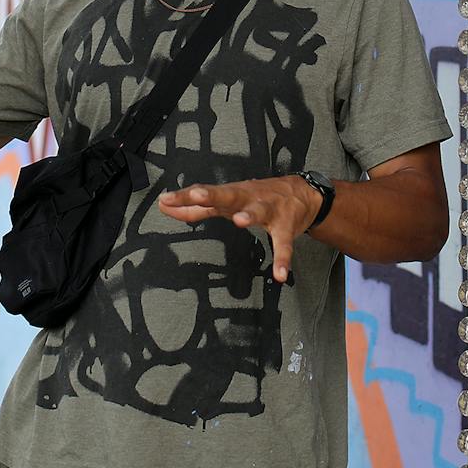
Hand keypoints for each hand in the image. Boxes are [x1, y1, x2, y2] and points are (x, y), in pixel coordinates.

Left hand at [158, 175, 321, 283]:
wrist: (301, 193)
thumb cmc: (257, 196)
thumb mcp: (227, 199)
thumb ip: (197, 207)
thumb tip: (166, 206)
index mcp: (231, 194)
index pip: (204, 194)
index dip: (185, 197)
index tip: (165, 200)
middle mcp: (248, 198)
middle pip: (227, 195)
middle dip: (213, 194)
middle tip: (198, 194)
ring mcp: (268, 210)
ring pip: (258, 211)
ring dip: (249, 215)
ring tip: (240, 221)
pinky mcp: (286, 226)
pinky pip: (284, 244)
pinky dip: (283, 259)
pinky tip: (280, 274)